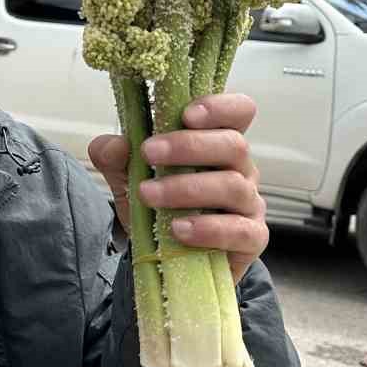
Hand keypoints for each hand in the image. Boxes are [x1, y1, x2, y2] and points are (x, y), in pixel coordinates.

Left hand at [88, 93, 267, 281]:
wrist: (164, 259)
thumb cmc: (157, 206)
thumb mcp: (127, 177)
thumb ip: (116, 156)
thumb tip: (114, 146)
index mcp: (217, 142)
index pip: (239, 111)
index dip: (220, 107)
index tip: (186, 113)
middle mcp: (241, 168)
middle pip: (233, 144)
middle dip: (188, 146)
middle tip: (148, 153)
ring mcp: (249, 203)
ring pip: (232, 186)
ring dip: (186, 188)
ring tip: (148, 195)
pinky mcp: (251, 239)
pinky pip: (241, 230)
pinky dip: (208, 229)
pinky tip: (178, 230)